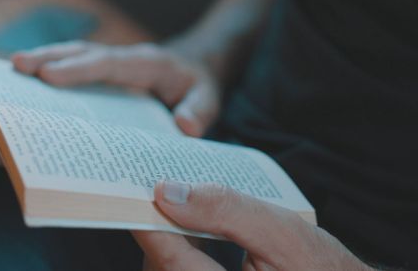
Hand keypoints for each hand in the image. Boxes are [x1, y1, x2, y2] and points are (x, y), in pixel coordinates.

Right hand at [12, 41, 219, 136]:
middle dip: (50, 57)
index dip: (78, 69)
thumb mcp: (209, 99)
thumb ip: (200, 110)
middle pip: (83, 54)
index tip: (49, 76)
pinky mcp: (103, 75)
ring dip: (44, 61)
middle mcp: (123, 60)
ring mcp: (111, 65)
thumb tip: (184, 127)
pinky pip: (74, 70)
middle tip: (17, 66)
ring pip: (73, 58)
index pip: (108, 64)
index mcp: (146, 63)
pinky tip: (28, 85)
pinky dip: (51, 72)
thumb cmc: (199, 86)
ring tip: (12, 71)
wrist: (196, 71)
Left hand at [133, 181, 372, 270]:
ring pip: (168, 269)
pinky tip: (191, 229)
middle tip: (157, 189)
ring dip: (168, 238)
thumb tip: (169, 191)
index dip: (147, 222)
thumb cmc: (322, 270)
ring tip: (174, 203)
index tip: (129, 193)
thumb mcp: (281, 233)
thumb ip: (226, 211)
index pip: (167, 257)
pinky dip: (181, 251)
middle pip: (161, 265)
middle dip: (158, 227)